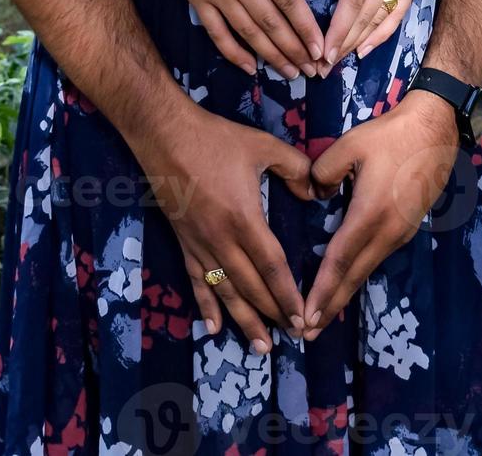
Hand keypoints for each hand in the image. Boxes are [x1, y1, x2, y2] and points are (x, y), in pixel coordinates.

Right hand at [131, 0, 323, 78]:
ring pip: (249, 33)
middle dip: (295, 49)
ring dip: (272, 56)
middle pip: (272, 23)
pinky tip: (250, 69)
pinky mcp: (199, 1)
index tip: (320, 45)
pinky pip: (218, 33)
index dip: (305, 24)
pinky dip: (234, 53)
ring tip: (292, 73)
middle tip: (315, 70)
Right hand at [131, 106, 314, 352]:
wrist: (165, 135)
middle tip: (293, 337)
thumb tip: (316, 192)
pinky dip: (205, 306)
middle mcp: (221, 239)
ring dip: (243, 321)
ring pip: (224, 291)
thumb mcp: (263, 145)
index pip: (271, 267)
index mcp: (244, 218)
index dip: (288, 294)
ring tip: (261, 347)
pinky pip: (196, 280)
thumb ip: (295, 167)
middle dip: (272, 314)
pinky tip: (213, 328)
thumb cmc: (216, 139)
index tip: (302, 317)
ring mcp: (199, 243)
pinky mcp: (183, 241)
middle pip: (250, 287)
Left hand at [302, 89, 458, 338]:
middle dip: (329, 306)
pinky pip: (376, 258)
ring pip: (366, 270)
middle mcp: (387, 231)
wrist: (435, 130)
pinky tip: (345, 283)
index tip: (306, 315)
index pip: (340, 260)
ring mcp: (400, 232)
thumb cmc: (390, 136)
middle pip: (354, 276)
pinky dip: (357, 276)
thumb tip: (315, 196)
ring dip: (343, 294)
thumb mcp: (348, 145)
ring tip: (322, 317)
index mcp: (370, 213)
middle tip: (305, 334)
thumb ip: (322, 172)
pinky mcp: (406, 227)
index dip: (322, 290)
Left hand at [305, 0, 451, 69]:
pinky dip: (381, 35)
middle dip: (341, 44)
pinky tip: (364, 51)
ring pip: (378, 19)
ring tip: (334, 66)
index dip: (340, 25)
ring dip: (357, 44)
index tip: (323, 48)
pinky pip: (396, 14)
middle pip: (364, 16)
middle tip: (318, 69)